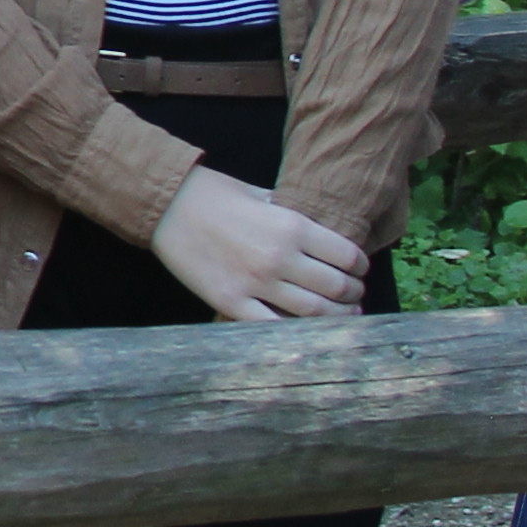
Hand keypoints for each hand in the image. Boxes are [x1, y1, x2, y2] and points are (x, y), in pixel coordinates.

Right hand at [149, 168, 367, 319]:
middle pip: (337, 288)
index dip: (360, 267)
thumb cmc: (214, 194)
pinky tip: (304, 330)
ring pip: (314, 312)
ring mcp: (256, 284)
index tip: (359, 271)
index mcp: (293, 227)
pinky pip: (273, 327)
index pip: (347, 256)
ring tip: (341, 317)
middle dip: (352, 295)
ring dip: (336, 317)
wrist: (165, 205)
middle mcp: (280, 258)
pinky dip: (295, 332)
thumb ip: (293, 215)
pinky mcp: (232, 303)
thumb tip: (320, 233)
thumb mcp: (263, 195)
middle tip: (354, 297)